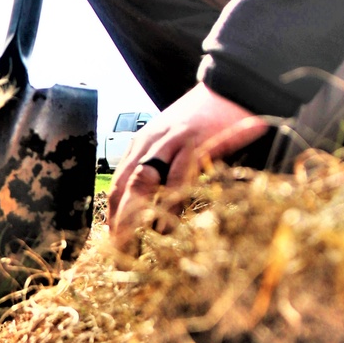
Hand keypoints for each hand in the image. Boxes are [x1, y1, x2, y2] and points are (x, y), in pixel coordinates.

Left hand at [108, 82, 268, 250]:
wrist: (231, 87)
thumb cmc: (206, 119)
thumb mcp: (174, 141)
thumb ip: (163, 166)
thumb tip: (154, 202)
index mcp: (142, 144)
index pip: (117, 184)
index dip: (112, 215)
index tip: (112, 242)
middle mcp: (149, 143)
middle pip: (123, 187)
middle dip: (118, 223)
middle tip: (119, 255)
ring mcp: (171, 142)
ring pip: (142, 183)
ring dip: (135, 217)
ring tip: (134, 247)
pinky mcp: (195, 143)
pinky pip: (176, 176)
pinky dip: (169, 202)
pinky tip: (166, 225)